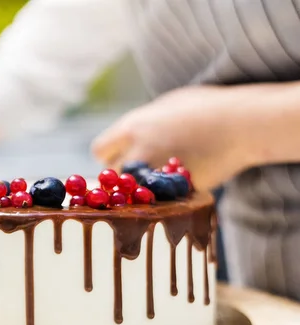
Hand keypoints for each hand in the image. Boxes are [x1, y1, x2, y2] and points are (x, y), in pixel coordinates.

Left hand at [92, 85, 261, 190]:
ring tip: (154, 184)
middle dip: (120, 177)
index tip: (119, 157)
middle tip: (136, 175)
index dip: (108, 156)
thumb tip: (130, 134)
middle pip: (112, 176)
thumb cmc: (208, 108)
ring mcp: (155, 175)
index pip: (99, 150)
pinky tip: (176, 190)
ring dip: (138, 191)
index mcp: (132, 127)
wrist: (242, 124)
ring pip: (132, 193)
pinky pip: (160, 201)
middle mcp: (138, 151)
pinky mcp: (174, 194)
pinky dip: (164, 199)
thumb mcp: (167, 105)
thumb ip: (144, 122)